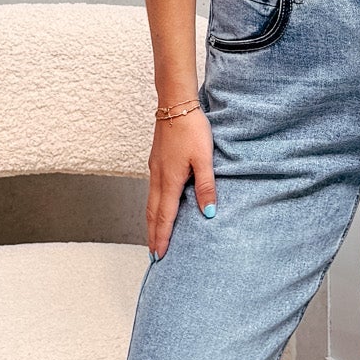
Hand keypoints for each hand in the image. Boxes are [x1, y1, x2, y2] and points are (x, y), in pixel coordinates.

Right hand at [147, 108, 215, 256]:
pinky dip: (152, 207)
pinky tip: (157, 208)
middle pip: (152, 213)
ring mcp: (155, 170)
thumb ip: (206, 186)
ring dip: (151, 222)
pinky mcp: (156, 162)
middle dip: (153, 235)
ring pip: (150, 203)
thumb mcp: (204, 159)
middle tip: (153, 254)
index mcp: (170, 180)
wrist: (175, 105)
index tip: (160, 255)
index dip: (162, 236)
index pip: (165, 216)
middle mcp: (158, 178)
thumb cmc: (192, 130)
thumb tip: (208, 213)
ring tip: (153, 237)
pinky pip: (152, 191)